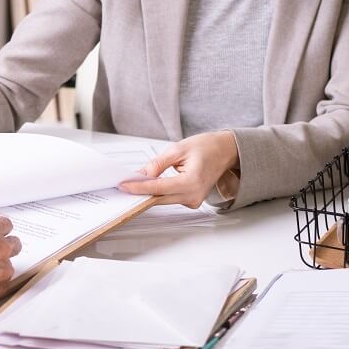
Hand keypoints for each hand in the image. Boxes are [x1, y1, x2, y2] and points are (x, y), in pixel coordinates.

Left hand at [119, 131, 239, 207]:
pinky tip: (151, 185)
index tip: (124, 185)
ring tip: (135, 182)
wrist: (225, 151)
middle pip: (159, 198)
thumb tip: (141, 175)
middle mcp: (194, 195)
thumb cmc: (206, 147)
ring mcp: (194, 201)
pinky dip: (160, 192)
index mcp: (192, 182)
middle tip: (123, 184)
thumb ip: (158, 164)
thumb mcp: (178, 149)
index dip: (139, 187)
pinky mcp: (192, 201)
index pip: (159, 188)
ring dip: (149, 192)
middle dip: (140, 191)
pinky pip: (170, 198)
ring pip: (164, 199)